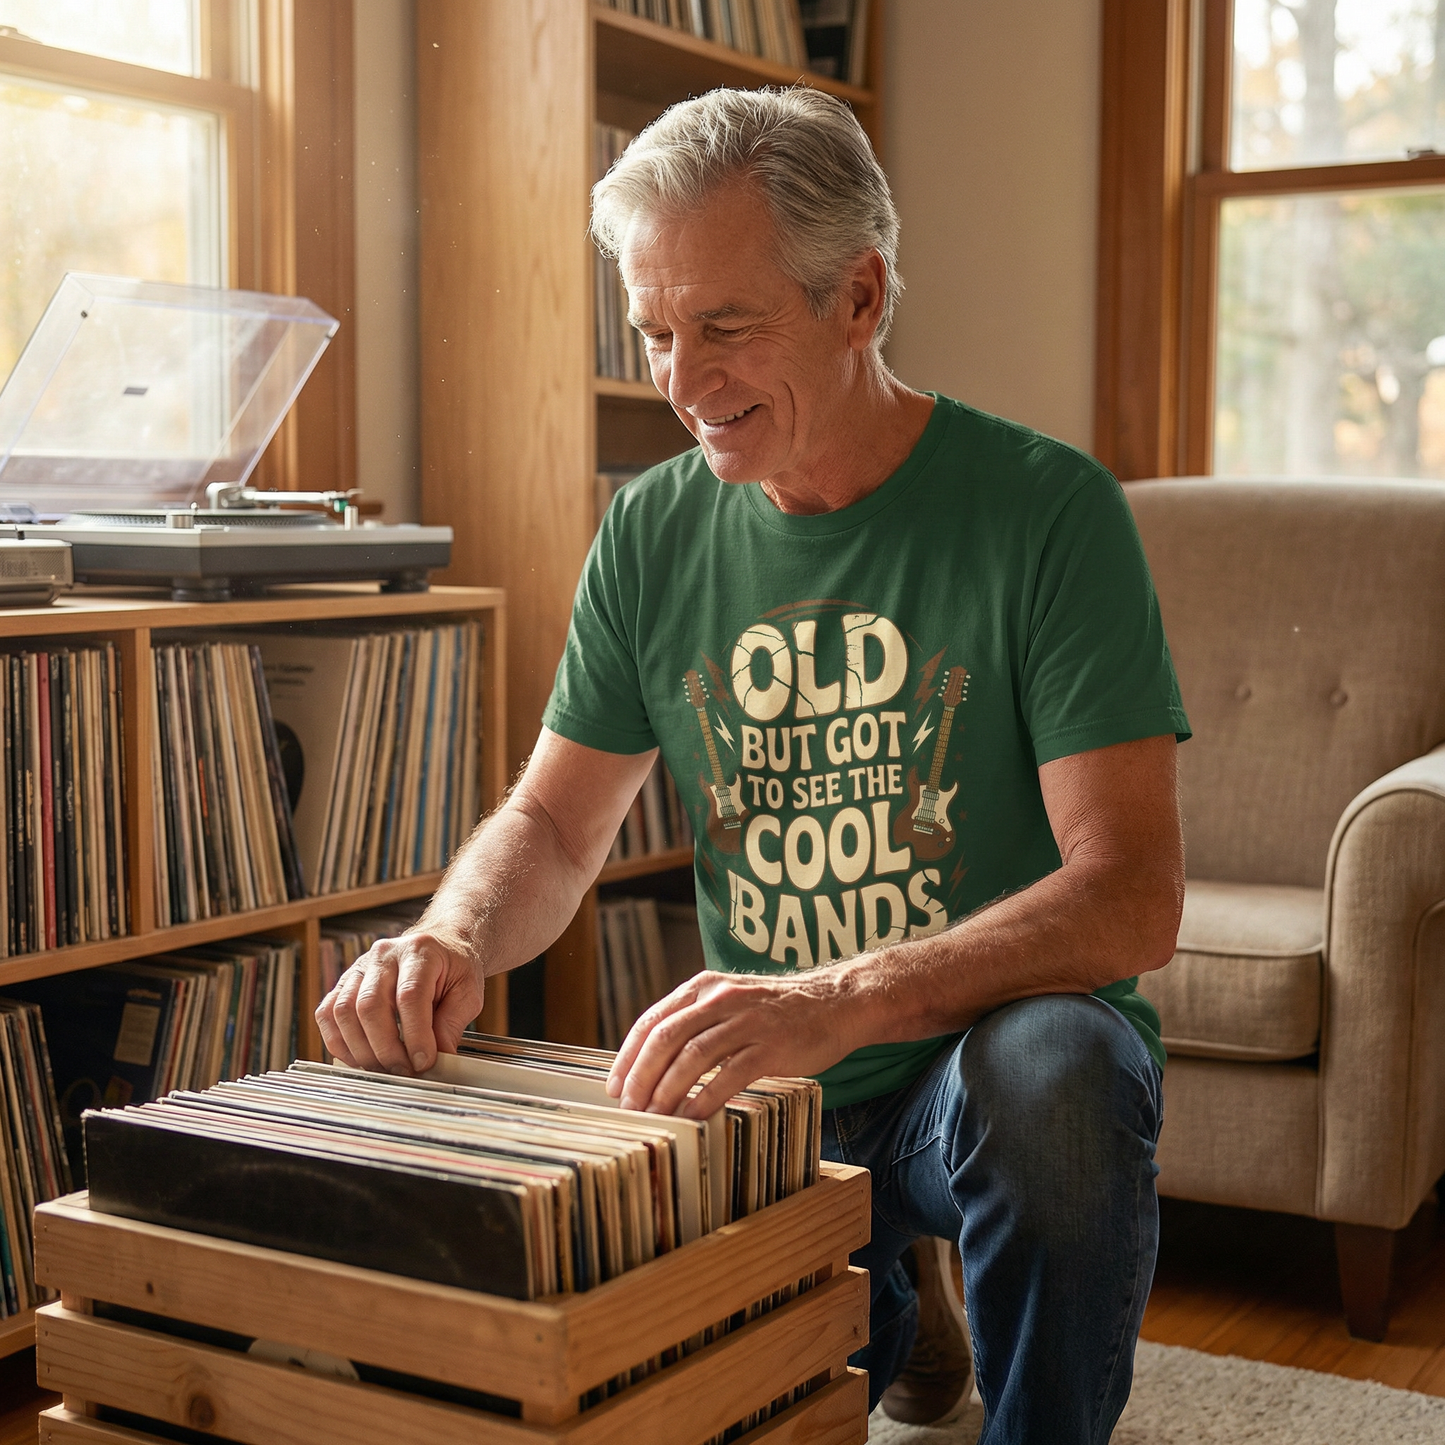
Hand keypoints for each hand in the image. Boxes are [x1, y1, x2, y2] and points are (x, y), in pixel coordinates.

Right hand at [315, 931, 481, 1074]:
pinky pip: (327, 1014)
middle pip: (370, 1005)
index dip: (415, 1035)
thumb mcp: (468, 991)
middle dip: (386, 1048)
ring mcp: (359, 967)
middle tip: (405, 1071)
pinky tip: (361, 1058)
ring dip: (362, 1050)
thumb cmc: (453, 967)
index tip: (423, 1062)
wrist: (439, 943)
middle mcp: (384, 956)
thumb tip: (440, 1059)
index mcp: (419, 952)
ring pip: (343, 1012)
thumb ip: (453, 1023)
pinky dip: (339, 1042)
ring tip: (385, 1068)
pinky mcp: (344, 983)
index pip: (410, 996)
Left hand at [606, 968, 859, 1118]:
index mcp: (703, 988)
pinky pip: (729, 1074)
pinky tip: (692, 1117)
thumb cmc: (777, 1011)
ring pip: (692, 1056)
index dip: (628, 1056)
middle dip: (641, 1077)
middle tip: (628, 1108)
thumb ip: (696, 1022)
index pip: (651, 1021)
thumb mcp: (730, 1002)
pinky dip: (705, 1097)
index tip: (614, 1087)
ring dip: (666, 1091)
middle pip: (665, 1038)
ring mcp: (746, 1021)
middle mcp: (720, 999)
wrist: (836, 1003)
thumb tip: (653, 1064)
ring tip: (653, 1117)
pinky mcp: (770, 1045)